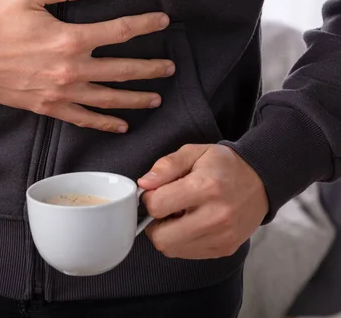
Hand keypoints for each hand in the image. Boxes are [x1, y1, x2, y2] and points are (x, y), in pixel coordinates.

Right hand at [0, 0, 173, 132]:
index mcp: (70, 38)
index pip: (119, 32)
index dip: (145, 25)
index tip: (163, 22)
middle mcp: (72, 69)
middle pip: (122, 70)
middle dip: (150, 69)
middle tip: (170, 68)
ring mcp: (62, 92)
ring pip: (108, 98)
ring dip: (135, 98)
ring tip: (156, 98)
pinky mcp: (49, 107)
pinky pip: (83, 118)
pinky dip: (104, 123)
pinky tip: (121, 126)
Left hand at [137, 144, 268, 258]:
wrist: (261, 181)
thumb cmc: (224, 166)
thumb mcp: (194, 152)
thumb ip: (166, 166)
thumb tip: (144, 183)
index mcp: (205, 187)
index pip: (157, 206)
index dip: (149, 198)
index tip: (156, 192)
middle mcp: (216, 216)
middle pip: (162, 237)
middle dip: (154, 223)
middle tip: (163, 209)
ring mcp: (222, 236)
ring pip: (172, 249)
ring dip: (167, 234)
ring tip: (179, 215)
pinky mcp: (225, 248)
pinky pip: (187, 254)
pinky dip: (181, 242)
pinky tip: (190, 224)